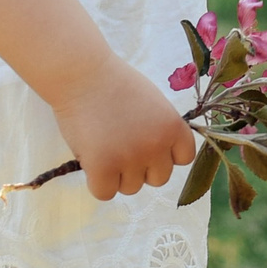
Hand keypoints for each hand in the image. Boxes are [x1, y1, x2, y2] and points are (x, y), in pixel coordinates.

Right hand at [48, 59, 197, 200]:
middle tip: (122, 147)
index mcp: (173, 127)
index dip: (166, 154)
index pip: (184, 158)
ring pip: (131, 188)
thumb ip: (159, 130)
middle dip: (142, 168)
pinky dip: (98, 183)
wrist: (83, 74)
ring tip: (103, 148)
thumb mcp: (153, 103)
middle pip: (159, 178)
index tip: (149, 145)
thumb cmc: (115, 83)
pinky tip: (92, 161)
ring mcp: (130, 159)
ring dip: (118, 175)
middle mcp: (157, 146)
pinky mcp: (103, 168)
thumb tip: (155, 158)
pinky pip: (105, 193)